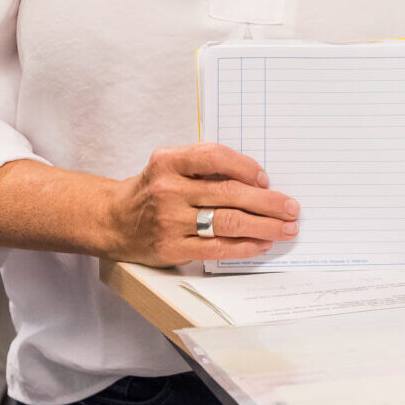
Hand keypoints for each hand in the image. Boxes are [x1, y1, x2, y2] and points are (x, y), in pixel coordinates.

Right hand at [110, 142, 299, 265]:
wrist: (113, 220)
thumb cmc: (152, 189)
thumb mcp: (169, 166)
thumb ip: (202, 165)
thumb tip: (254, 177)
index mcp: (168, 161)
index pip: (214, 156)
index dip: (244, 166)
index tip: (266, 178)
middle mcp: (168, 189)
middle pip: (228, 193)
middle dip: (267, 201)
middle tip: (291, 207)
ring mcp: (170, 220)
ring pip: (227, 222)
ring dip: (263, 225)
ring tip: (286, 227)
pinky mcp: (172, 248)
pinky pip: (216, 248)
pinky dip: (244, 246)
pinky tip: (262, 244)